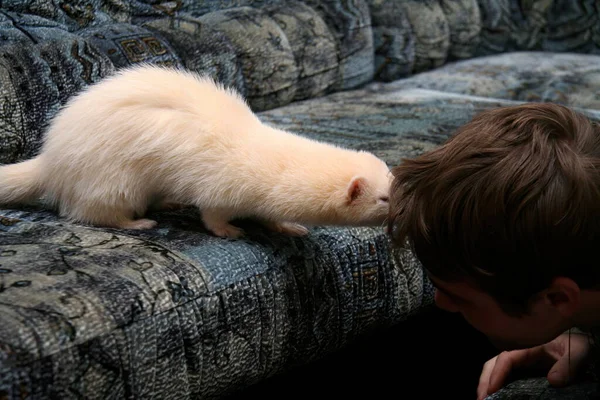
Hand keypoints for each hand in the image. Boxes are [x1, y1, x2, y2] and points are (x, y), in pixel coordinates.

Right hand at [477, 331, 591, 399]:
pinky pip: (505, 377)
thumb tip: (553, 381)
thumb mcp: (578, 351)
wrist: (578, 345)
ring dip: (486, 383)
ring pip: (495, 370)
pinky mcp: (523, 372)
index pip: (506, 358)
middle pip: (493, 363)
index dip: (497, 373)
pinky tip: (495, 397)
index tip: (491, 390)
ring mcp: (520, 364)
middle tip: (481, 399)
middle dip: (484, 380)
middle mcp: (519, 355)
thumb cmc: (576, 345)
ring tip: (484, 399)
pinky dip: (496, 386)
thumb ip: (568, 365)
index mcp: (529, 348)